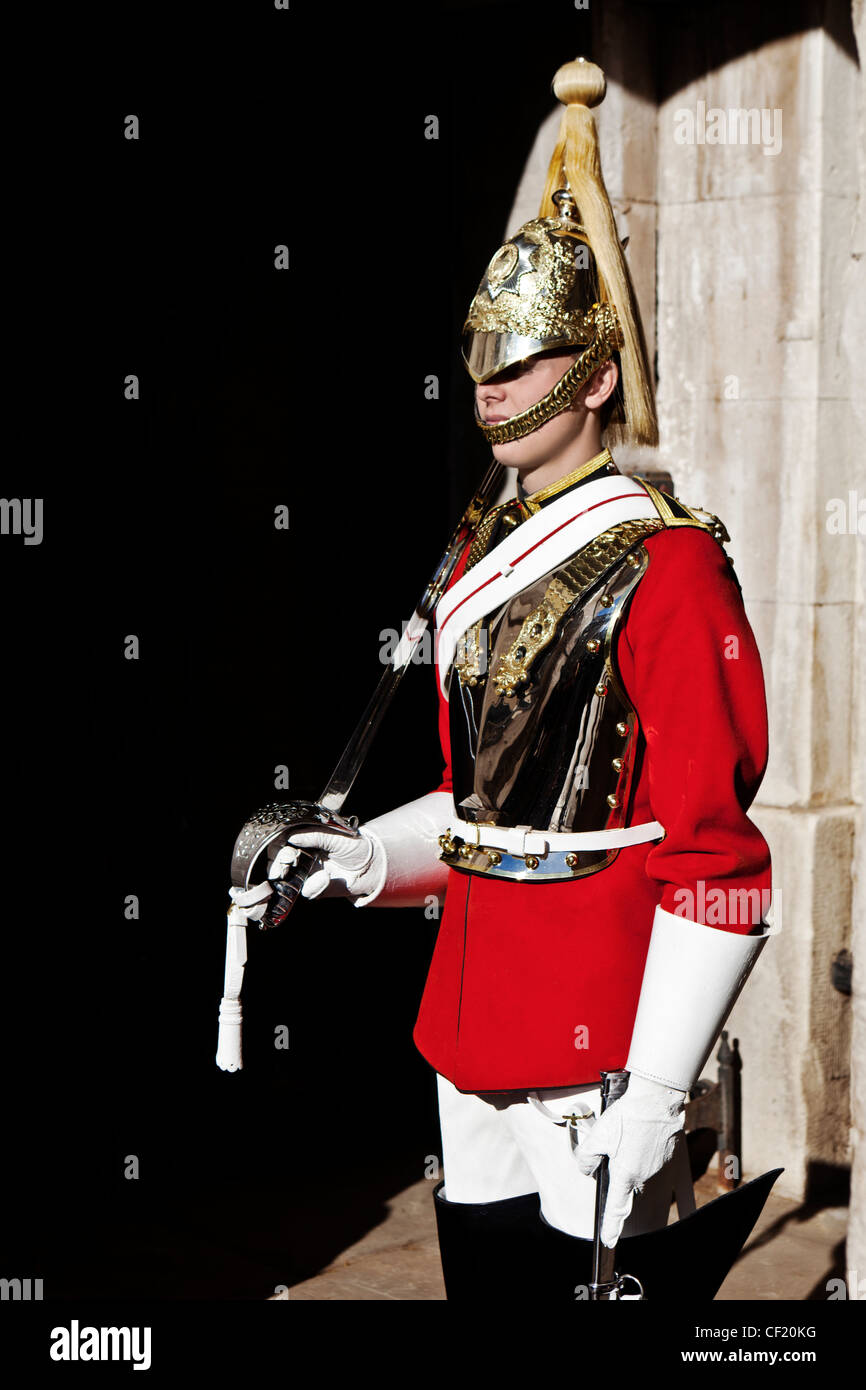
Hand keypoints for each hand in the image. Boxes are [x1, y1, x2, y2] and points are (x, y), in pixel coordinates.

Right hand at [269, 828, 379, 900]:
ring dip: (289, 875)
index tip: (281, 847)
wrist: (372, 867)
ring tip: (299, 870)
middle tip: (286, 862)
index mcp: (305, 840)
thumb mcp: (335, 836)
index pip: (282, 842)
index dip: (278, 846)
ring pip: (285, 879)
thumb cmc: (355, 846)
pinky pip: (306, 891)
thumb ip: (313, 836)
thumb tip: (291, 837)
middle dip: (277, 863)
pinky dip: (315, 885)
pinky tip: (326, 877)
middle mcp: (301, 857)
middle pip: (277, 862)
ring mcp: (306, 874)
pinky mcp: (314, 889)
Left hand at [572, 1072, 685, 1246]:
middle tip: (615, 1150)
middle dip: (619, 1175)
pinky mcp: (667, 1157)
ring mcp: (658, 1168)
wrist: (656, 1099)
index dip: (611, 1226)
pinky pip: (651, 1162)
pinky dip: (644, 1152)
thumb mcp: (597, 1136)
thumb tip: (587, 1169)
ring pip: (639, 1172)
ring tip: (627, 1136)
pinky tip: (639, 1135)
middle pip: (627, 1185)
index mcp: (626, 1175)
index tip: (609, 1240)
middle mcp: (644, 1177)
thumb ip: (586, 1158)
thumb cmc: (627, 1117)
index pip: (617, 1208)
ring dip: (632, 1160)